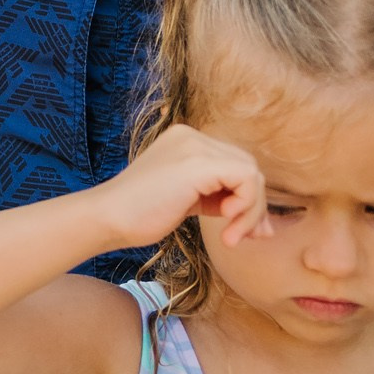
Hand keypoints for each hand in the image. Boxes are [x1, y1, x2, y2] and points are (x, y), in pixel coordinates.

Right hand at [93, 124, 272, 250]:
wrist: (109, 217)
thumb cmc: (141, 214)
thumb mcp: (188, 199)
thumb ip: (221, 200)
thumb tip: (264, 226)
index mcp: (186, 140)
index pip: (236, 164)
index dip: (247, 199)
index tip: (240, 231)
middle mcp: (191, 136)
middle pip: (248, 167)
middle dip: (254, 207)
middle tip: (241, 237)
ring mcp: (194, 146)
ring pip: (251, 174)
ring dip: (250, 212)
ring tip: (231, 237)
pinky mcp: (198, 164)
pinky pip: (246, 180)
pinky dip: (246, 208)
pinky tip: (226, 227)